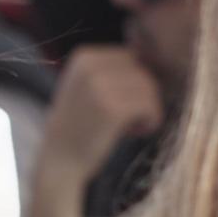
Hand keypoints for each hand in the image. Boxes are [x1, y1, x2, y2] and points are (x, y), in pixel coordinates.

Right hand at [42, 48, 162, 182]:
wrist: (59, 161)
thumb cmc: (82, 125)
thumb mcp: (89, 86)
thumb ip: (114, 69)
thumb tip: (157, 55)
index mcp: (85, 56)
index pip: (134, 58)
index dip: (137, 83)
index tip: (121, 103)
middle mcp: (90, 65)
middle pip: (144, 72)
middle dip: (145, 97)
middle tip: (129, 118)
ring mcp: (100, 86)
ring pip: (150, 89)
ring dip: (149, 110)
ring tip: (130, 124)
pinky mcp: (112, 108)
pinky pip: (151, 106)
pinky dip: (151, 121)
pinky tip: (134, 132)